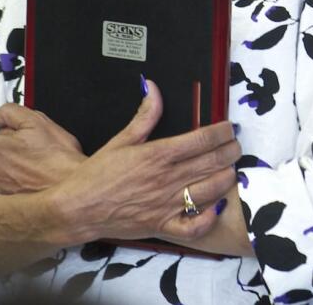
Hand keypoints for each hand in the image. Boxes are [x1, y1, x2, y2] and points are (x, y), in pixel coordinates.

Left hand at [0, 105, 84, 193]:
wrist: (70, 189)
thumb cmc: (60, 157)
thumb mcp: (39, 122)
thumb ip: (11, 112)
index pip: (7, 131)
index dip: (24, 132)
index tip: (37, 138)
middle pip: (6, 150)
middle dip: (20, 149)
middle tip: (42, 152)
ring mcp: (1, 184)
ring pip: (9, 167)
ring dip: (21, 165)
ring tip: (41, 167)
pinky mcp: (8, 198)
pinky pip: (13, 183)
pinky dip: (23, 181)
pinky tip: (38, 178)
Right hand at [44, 79, 240, 246]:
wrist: (76, 209)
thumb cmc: (97, 174)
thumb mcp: (121, 140)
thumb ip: (145, 115)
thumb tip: (153, 87)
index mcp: (158, 154)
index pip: (203, 139)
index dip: (223, 132)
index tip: (229, 128)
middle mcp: (167, 179)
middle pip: (213, 162)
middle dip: (231, 151)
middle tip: (236, 146)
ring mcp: (167, 204)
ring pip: (211, 190)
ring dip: (227, 178)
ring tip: (230, 169)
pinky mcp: (163, 226)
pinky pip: (195, 226)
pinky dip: (210, 217)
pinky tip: (216, 206)